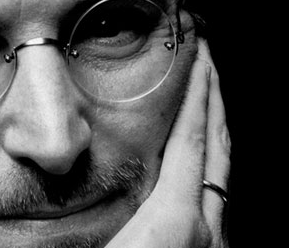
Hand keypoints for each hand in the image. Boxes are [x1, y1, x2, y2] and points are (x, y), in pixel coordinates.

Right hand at [105, 39, 230, 247]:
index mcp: (175, 218)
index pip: (190, 140)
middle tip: (210, 64)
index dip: (196, 95)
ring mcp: (217, 239)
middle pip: (218, 149)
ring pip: (224, 175)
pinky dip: (212, 167)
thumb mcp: (102, 244)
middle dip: (215, 100)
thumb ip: (94, 207)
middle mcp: (207, 225)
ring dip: (216, 134)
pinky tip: (199, 167)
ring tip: (207, 105)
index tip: (201, 60)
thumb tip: (64, 174)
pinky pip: (219, 196)